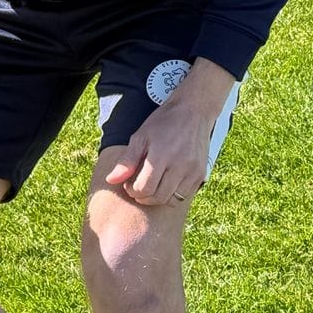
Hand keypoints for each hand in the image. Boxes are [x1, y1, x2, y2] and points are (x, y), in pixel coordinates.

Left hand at [103, 58, 235, 206]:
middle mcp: (180, 165)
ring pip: (172, 201)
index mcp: (161, 155)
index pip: (144, 188)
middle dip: (143, 197)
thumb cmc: (164, 122)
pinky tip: (166, 184)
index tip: (129, 184)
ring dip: (158, 198)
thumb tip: (111, 180)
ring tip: (152, 186)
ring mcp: (193, 171)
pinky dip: (173, 195)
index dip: (132, 191)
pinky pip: (185, 196)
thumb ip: (127, 160)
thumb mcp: (141, 136)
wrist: (193, 111)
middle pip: (158, 197)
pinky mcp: (201, 174)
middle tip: (138, 188)